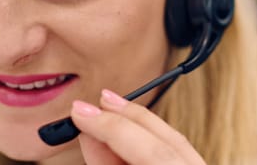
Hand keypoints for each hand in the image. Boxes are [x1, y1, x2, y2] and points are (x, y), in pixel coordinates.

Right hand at [70, 89, 205, 164]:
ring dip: (134, 122)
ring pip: (174, 138)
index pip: (153, 151)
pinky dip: (146, 137)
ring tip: (104, 110)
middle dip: (125, 117)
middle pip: (168, 137)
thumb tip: (89, 135)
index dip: (111, 128)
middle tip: (88, 106)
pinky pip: (175, 148)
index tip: (80, 114)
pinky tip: (124, 130)